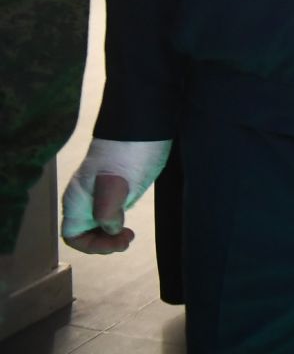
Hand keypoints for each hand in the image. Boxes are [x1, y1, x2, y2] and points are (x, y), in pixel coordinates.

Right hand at [61, 138, 172, 253]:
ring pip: (97, 225)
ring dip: (110, 235)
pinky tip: (128, 223)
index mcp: (77, 200)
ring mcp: (100, 193)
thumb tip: (110, 228)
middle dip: (104, 242)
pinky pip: (109, 214)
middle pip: (85, 232)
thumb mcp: (116, 184)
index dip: (92, 245)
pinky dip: (117, 224)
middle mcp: (84, 200)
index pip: (72, 235)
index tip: (116, 241)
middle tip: (128, 239)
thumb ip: (107, 211)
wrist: (141, 126)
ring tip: (129, 235)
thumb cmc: (125, 154)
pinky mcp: (117, 188)